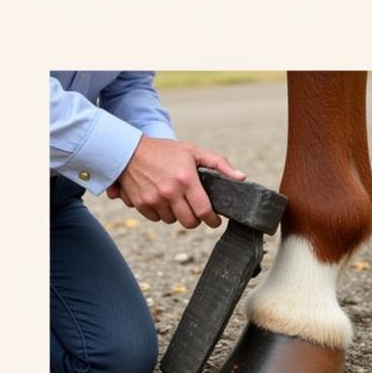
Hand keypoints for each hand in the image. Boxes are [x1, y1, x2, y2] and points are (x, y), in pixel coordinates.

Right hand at [107, 136, 245, 228]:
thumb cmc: (165, 150)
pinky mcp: (141, 204)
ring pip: (172, 221)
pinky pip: (156, 219)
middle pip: (189, 222)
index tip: (215, 221)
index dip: (212, 220)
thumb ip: (220, 164)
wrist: (129, 151)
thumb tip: (241, 177)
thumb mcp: (194, 151)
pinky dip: (162, 213)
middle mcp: (170, 192)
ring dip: (178, 215)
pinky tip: (164, 201)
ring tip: (178, 201)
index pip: (204, 210)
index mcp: (186, 180)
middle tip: (198, 212)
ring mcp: (154, 200)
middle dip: (196, 219)